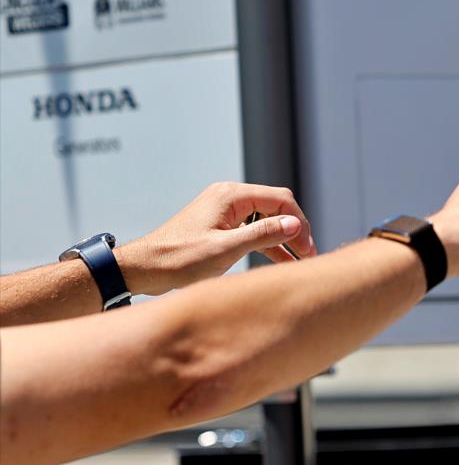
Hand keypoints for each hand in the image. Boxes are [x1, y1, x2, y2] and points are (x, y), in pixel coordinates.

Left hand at [117, 181, 316, 295]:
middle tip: (307, 256)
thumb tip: (294, 225)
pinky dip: (268, 245)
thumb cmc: (178, 258)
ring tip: (299, 261)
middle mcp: (229, 198)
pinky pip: (253, 230)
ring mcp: (225, 211)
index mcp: (231, 196)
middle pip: (276, 208)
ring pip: (267, 220)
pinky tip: (281, 262)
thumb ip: (262, 234)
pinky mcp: (221, 226)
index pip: (280, 200)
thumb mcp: (225, 249)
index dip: (299, 223)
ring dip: (284, 239)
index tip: (306, 249)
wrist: (145, 268)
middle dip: (295, 230)